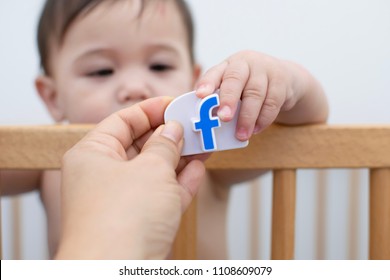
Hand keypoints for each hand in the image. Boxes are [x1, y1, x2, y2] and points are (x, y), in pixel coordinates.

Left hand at [56, 97, 205, 258]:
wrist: (116, 272)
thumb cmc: (124, 214)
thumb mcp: (150, 169)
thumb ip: (165, 145)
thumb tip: (173, 130)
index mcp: (93, 154)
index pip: (122, 121)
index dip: (151, 110)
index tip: (176, 104)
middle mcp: (104, 175)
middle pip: (141, 144)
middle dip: (170, 134)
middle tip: (196, 123)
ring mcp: (123, 199)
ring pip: (155, 170)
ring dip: (180, 157)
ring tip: (204, 141)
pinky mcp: (140, 220)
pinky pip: (163, 193)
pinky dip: (181, 181)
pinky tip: (200, 166)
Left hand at [196, 50, 327, 140]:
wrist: (284, 78)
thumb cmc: (249, 87)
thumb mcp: (234, 88)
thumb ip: (221, 100)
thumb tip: (206, 122)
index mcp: (227, 66)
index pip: (214, 72)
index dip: (207, 83)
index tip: (200, 95)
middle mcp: (245, 64)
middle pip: (235, 79)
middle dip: (228, 100)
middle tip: (224, 118)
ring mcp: (265, 70)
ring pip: (255, 93)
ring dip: (247, 117)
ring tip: (241, 135)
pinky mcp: (281, 80)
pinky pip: (272, 102)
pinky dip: (263, 118)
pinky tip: (256, 129)